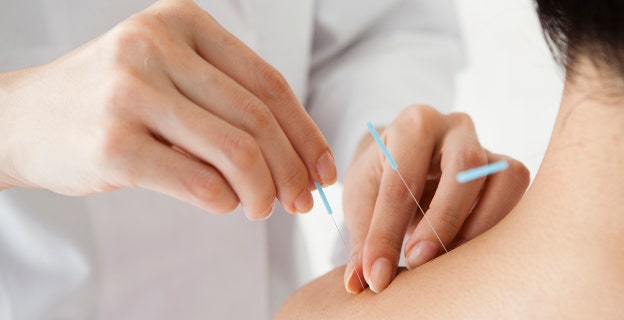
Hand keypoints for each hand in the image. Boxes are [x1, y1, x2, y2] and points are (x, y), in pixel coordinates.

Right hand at [0, 0, 335, 219]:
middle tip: (301, 201)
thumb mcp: (171, 75)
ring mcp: (131, 92)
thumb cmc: (111, 101)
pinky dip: (225, 200)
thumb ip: (228, 101)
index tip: (323, 169)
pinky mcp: (113, 143)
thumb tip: (301, 158)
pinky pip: (198, 182)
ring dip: (263, 191)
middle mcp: (156, 45)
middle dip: (292, 169)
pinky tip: (226, 204)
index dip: (305, 132)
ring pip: (235, 150)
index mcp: (182, 21)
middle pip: (257, 117)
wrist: (22, 118)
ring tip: (264, 209)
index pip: (268, 83)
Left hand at [342, 105, 529, 292]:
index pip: (401, 180)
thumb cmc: (381, 180)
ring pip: (503, 179)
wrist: (404, 167)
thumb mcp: (362, 204)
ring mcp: (486, 147)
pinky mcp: (506, 171)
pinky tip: (468, 250)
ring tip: (448, 259)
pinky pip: (517, 194)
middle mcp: (454, 127)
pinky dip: (496, 226)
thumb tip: (359, 282)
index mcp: (411, 125)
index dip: (386, 233)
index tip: (377, 275)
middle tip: (417, 262)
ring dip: (478, 226)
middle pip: (464, 167)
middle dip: (442, 221)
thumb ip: (363, 241)